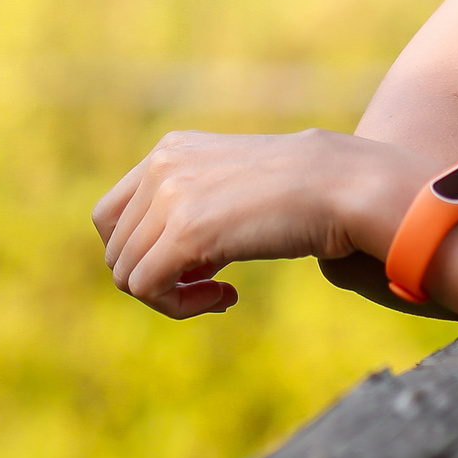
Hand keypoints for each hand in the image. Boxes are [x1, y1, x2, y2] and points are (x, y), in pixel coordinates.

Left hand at [91, 128, 429, 317]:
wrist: (344, 185)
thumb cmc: (307, 192)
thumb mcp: (237, 187)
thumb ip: (196, 207)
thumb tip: (174, 263)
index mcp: (169, 150)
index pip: (113, 217)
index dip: (144, 252)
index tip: (196, 265)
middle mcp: (161, 166)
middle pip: (117, 249)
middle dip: (159, 278)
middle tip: (212, 285)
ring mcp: (169, 197)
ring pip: (127, 274)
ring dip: (172, 297)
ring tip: (222, 292)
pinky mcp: (184, 233)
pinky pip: (146, 289)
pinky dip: (180, 308)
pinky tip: (228, 297)